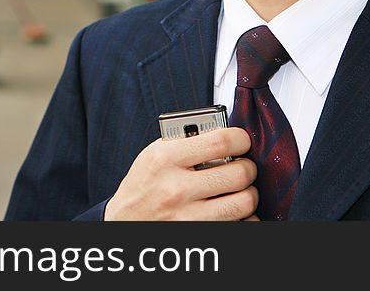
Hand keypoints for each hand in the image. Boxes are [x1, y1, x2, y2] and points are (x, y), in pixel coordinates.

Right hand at [104, 127, 257, 220]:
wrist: (121, 224)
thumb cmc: (142, 187)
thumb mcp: (154, 155)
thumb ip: (187, 142)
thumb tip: (224, 135)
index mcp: (165, 159)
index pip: (220, 142)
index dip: (240, 139)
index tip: (242, 141)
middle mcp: (176, 189)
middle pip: (239, 174)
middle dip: (248, 168)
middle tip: (242, 167)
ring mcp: (187, 217)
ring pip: (244, 203)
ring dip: (248, 194)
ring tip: (238, 190)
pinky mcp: (197, 235)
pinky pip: (239, 226)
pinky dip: (244, 219)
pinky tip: (233, 211)